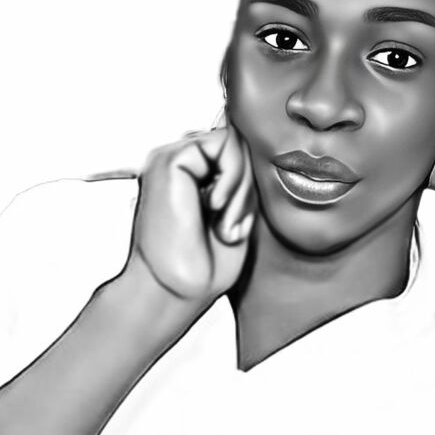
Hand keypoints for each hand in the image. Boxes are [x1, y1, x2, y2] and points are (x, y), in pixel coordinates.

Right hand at [124, 116, 256, 312]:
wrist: (179, 290)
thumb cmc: (207, 265)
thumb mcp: (237, 214)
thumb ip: (243, 181)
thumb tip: (264, 152)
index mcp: (190, 177)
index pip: (236, 155)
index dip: (247, 188)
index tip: (237, 229)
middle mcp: (178, 165)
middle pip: (238, 147)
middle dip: (246, 188)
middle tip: (231, 227)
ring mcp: (170, 159)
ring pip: (235, 143)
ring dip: (241, 187)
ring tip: (224, 223)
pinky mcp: (170, 159)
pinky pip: (225, 143)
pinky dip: (233, 178)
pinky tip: (215, 208)